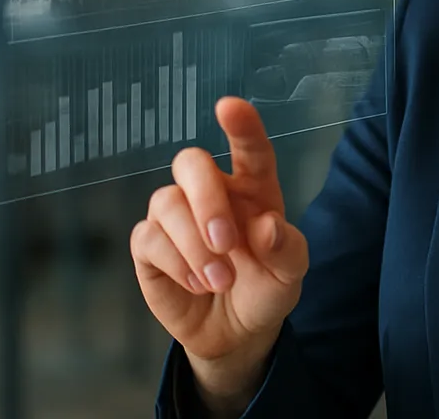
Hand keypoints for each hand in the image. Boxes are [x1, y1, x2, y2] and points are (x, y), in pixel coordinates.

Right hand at [130, 97, 308, 394]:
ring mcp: (177, 216)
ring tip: (219, 281)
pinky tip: (196, 284)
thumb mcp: (290, 273)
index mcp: (254, 186)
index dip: (241, 125)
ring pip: (166, 201)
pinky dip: (174, 262)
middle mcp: (213, 191)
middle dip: (205, 198)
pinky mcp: (150, 245)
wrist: (237, 332)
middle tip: (225, 243)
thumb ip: (287, 249)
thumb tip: (267, 227)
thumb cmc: (267, 286)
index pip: (249, 148)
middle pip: (191, 162)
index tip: (229, 106)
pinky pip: (148, 237)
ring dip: (193, 245)